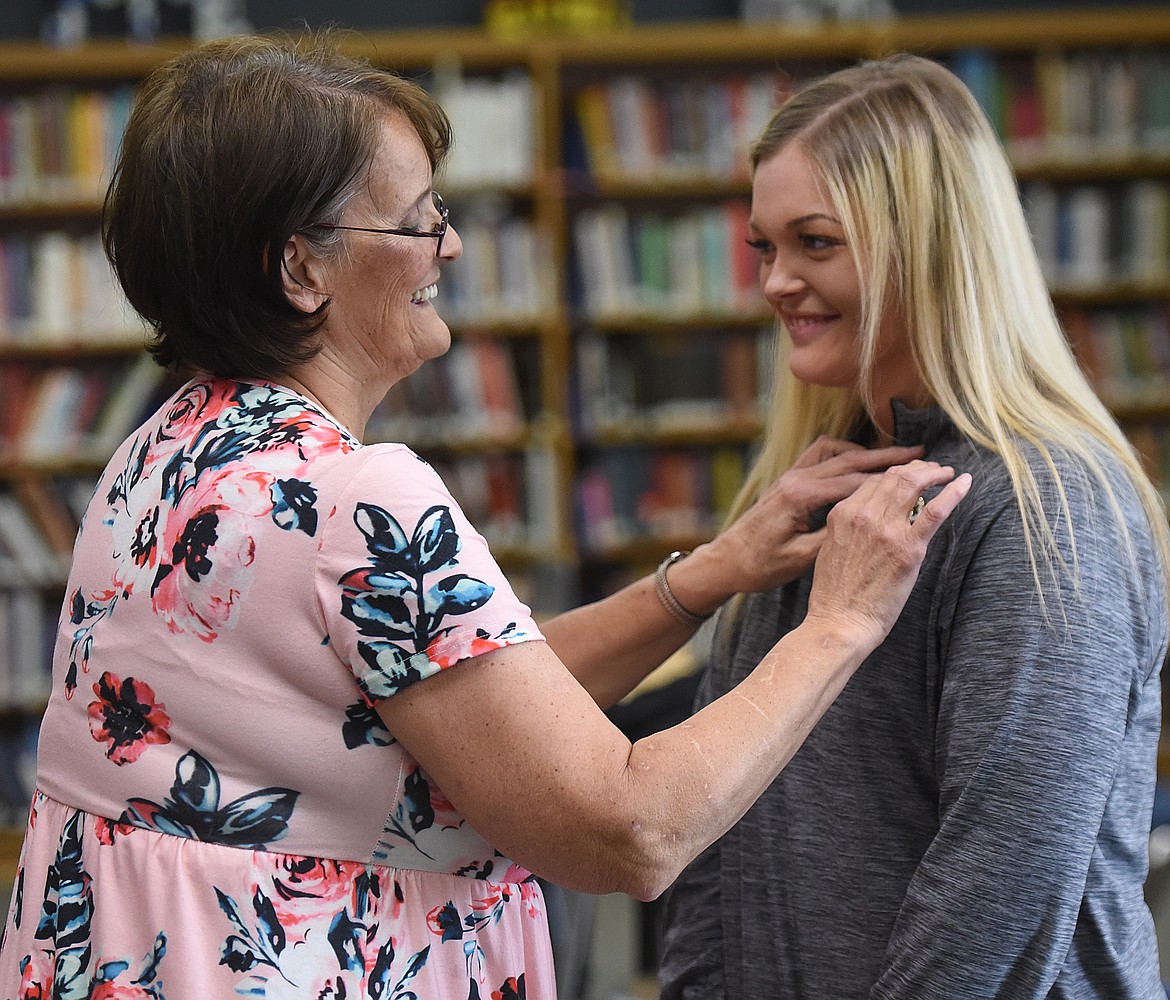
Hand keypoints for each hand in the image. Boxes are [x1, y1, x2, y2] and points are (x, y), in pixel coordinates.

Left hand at [697, 437, 926, 597]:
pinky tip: (856, 465)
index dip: (890, 477)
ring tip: (893, 456)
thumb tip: (869, 524)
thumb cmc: (760, 566)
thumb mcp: (800, 559)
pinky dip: (841, 455)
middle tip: (920, 451)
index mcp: (801, 496)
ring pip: (834, 451)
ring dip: (863, 452)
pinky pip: (819, 457)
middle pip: (849, 458)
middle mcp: (795, 479)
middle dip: (886, 456)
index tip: (921, 473)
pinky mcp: (785, 481)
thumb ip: (832, 538)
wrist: (726, 562)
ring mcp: (789, 476)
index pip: (855, 480)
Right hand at [805, 459, 971, 650]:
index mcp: (842, 515)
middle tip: (933, 468)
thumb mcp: (831, 551)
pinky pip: (936, 511)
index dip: (895, 473)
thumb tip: (869, 523)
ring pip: (914, 484)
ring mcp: (886, 530)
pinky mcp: (909, 548)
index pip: (874, 482)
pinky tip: (965, 483)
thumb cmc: (835, 595)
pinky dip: (954, 492)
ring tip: (947, 472)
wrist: (840, 622)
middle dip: (918, 467)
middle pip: (895, 476)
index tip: (910, 474)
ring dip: (935, 473)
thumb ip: (849, 531)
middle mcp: (863, 515)